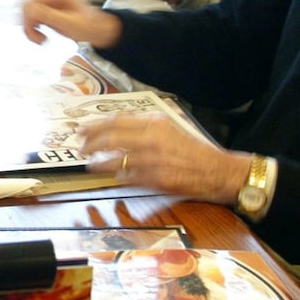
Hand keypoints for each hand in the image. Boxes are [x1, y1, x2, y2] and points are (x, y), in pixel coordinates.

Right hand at [22, 0, 120, 47]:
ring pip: (28, 8)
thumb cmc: (86, 27)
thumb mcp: (68, 24)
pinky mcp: (48, 3)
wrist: (96, 29)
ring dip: (30, 24)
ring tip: (40, 36)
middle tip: (37, 37)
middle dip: (29, 22)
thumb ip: (48, 15)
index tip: (36, 33)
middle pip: (27, 4)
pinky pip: (32, 11)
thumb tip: (29, 10)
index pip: (31, 2)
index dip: (29, 19)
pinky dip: (33, 23)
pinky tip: (41, 30)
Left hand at [79, 112, 245, 204]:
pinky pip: (128, 177)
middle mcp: (152, 139)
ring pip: (115, 160)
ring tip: (90, 165)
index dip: (95, 125)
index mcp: (155, 124)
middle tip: (81, 149)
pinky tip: (114, 176)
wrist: (217, 170)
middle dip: (90, 144)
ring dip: (99, 163)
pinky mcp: (156, 179)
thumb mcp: (170, 129)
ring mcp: (153, 160)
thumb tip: (118, 128)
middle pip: (110, 138)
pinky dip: (118, 176)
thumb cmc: (193, 150)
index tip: (82, 130)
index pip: (116, 121)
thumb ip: (145, 127)